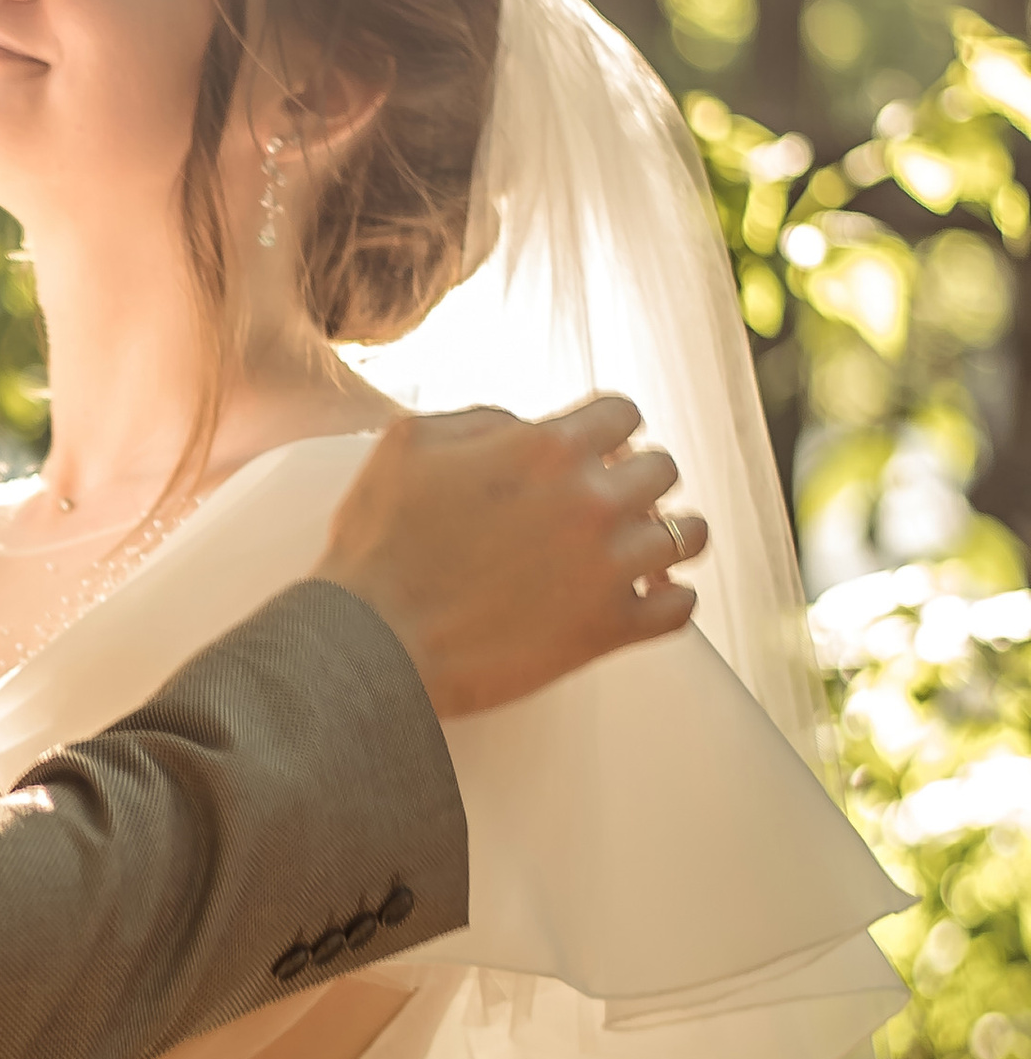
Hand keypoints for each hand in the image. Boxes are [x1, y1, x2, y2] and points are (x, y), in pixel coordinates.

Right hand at [314, 397, 704, 720]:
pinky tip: (646, 600)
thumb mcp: (407, 444)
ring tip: (640, 551)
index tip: (600, 450)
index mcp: (547, 449)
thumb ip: (482, 420)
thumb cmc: (378, 545)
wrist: (370, 644)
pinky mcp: (608, 630)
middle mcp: (592, 501)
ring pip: (687, 536)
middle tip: (610, 503)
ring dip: (665, 538)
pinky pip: (681, 609)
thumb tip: (527, 427)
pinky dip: (670, 601)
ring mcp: (608, 568)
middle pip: (663, 470)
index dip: (609, 430)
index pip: (624, 413)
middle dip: (637, 480)